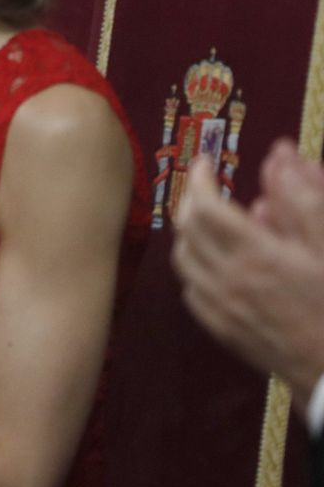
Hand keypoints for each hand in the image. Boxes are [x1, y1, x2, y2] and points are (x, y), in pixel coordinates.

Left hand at [173, 148, 323, 392]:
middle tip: (208, 184)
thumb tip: (281, 156)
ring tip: (209, 218)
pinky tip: (216, 261)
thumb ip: (303, 201)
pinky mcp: (222, 330)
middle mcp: (228, 280)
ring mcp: (221, 308)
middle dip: (192, 200)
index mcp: (256, 256)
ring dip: (189, 231)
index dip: (201, 179)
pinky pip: (191, 289)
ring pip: (183, 258)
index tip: (208, 162)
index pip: (205, 206)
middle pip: (187, 229)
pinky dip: (195, 265)